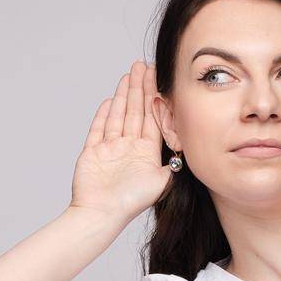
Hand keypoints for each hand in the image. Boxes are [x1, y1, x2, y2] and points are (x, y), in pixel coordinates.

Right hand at [68, 60, 173, 222]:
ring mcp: (110, 150)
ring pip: (118, 116)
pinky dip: (104, 115)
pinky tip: (110, 100)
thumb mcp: (161, 181)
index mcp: (146, 153)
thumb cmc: (130, 202)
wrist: (101, 214)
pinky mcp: (92, 153)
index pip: (152, 118)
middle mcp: (129, 148)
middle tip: (143, 65)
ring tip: (129, 75)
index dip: (155, 96)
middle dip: (140, 88)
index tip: (158, 78)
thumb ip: (172, 162)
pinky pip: (98, 129)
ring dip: (123, 95)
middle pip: (136, 111)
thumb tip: (187, 145)